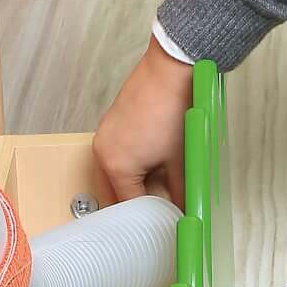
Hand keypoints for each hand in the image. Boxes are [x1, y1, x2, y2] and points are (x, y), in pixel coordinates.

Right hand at [93, 41, 192, 211]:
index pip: (128, 205)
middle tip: (164, 202)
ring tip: (164, 177)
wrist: (173, 68)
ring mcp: (105, 134)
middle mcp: (103, 151)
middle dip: (140, 198)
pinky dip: (132, 160)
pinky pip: (117, 152)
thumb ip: (180, 191)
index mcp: (116, 166)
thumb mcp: (181, 159)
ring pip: (116, 171)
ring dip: (136, 179)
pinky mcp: (112, 121)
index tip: (164, 218)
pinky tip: (156, 156)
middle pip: (117, 190)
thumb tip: (184, 208)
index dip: (150, 215)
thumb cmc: (175, 108)